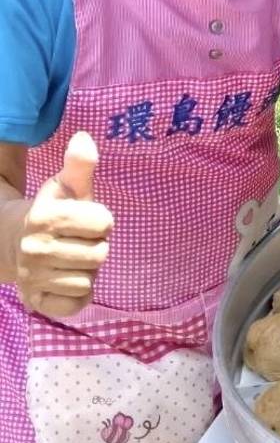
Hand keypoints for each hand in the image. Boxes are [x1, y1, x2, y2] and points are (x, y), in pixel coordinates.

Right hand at [16, 132, 112, 318]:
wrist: (11, 242)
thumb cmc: (53, 212)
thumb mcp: (66, 186)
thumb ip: (80, 165)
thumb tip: (84, 138)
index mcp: (45, 218)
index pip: (104, 223)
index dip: (101, 221)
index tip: (86, 220)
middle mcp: (34, 249)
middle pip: (99, 254)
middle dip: (95, 246)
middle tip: (78, 242)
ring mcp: (32, 278)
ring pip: (88, 280)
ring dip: (87, 271)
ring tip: (71, 259)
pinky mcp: (36, 302)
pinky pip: (76, 304)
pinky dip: (78, 296)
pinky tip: (68, 280)